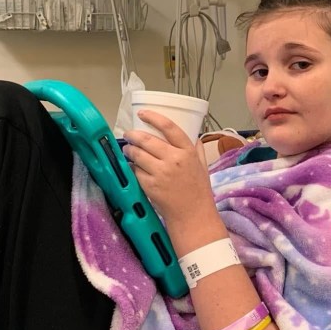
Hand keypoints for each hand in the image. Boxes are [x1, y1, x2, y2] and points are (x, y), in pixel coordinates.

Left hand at [122, 111, 216, 227]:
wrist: (192, 215)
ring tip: (128, 149)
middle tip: (128, 134)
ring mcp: (160, 173)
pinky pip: (135, 171)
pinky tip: (132, 167)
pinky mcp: (150, 186)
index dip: (154, 117)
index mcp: (187, 152)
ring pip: (137, 155)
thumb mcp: (202, 166)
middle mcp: (173, 160)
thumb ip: (197, 149)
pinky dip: (131, 167)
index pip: (169, 127)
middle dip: (133, 135)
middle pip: (147, 140)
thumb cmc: (198, 191)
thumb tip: (193, 135)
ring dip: (129, 150)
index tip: (143, 113)